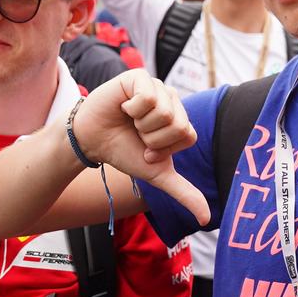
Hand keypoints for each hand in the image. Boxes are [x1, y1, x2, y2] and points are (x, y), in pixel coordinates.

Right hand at [73, 69, 209, 224]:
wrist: (91, 141)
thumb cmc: (124, 152)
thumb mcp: (156, 174)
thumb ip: (184, 192)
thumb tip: (206, 219)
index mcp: (180, 119)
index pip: (188, 136)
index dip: (164, 149)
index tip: (147, 149)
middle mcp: (172, 100)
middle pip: (179, 124)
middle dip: (153, 138)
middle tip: (138, 135)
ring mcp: (156, 86)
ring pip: (164, 111)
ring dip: (141, 124)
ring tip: (130, 121)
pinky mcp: (139, 77)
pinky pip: (148, 97)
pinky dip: (132, 108)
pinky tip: (123, 107)